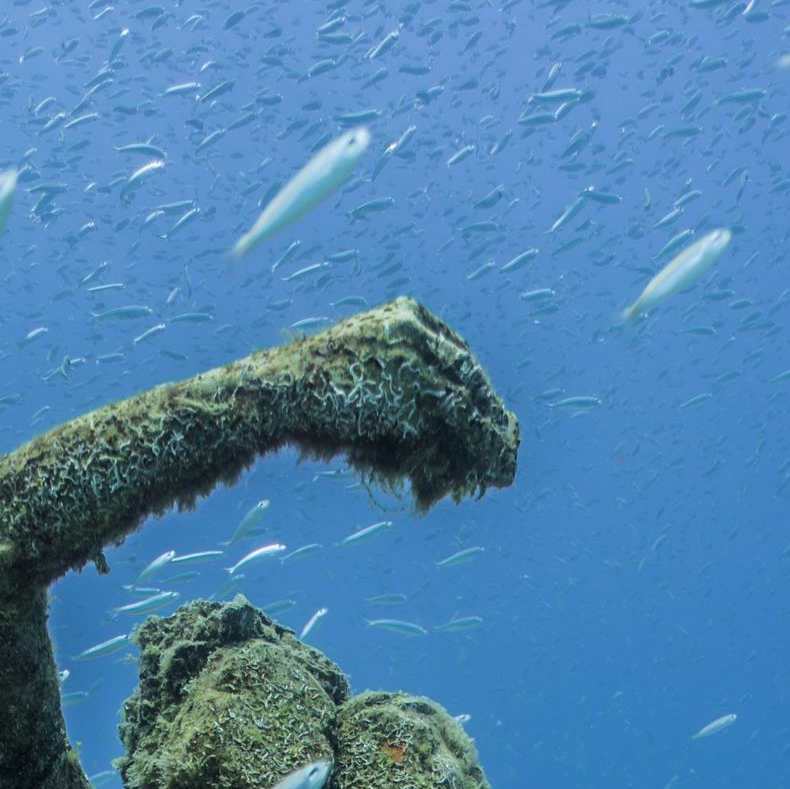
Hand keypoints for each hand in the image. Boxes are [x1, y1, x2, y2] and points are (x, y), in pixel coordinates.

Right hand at [289, 298, 519, 509]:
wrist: (283, 391)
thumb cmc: (315, 392)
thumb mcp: (365, 377)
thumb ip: (401, 388)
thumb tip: (429, 430)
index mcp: (406, 316)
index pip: (457, 355)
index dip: (477, 392)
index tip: (491, 419)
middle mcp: (417, 329)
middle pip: (469, 376)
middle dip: (490, 419)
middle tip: (506, 451)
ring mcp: (417, 357)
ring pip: (468, 401)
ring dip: (488, 441)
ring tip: (501, 471)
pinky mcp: (415, 390)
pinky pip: (457, 423)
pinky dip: (474, 450)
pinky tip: (483, 473)